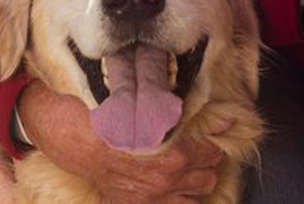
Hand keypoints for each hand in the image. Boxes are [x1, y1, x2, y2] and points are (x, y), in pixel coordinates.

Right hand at [19, 81, 225, 203]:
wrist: (74, 138)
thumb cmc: (110, 118)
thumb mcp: (150, 109)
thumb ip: (192, 116)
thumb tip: (229, 117)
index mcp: (173, 155)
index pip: (210, 153)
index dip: (210, 141)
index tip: (209, 134)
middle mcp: (166, 181)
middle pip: (207, 178)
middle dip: (204, 164)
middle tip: (197, 151)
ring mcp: (151, 197)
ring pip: (193, 197)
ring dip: (192, 182)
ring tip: (184, 168)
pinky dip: (175, 196)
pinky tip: (168, 184)